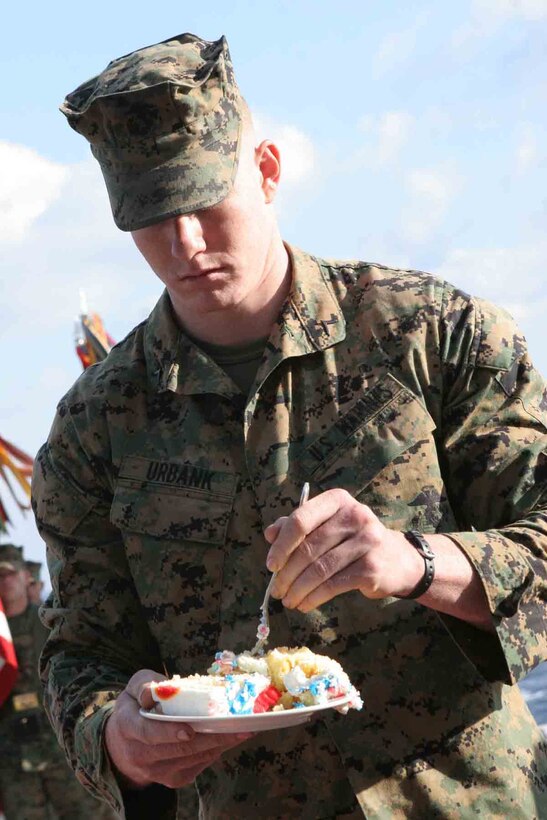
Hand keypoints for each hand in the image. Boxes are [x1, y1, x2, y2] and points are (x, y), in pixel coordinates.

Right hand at [104, 670, 252, 789]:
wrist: (123, 744)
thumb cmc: (134, 707)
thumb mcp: (132, 689)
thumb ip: (145, 684)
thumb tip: (161, 689)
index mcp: (128, 727)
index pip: (148, 733)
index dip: (168, 733)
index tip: (189, 730)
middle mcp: (140, 754)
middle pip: (178, 749)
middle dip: (210, 738)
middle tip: (238, 727)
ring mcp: (157, 771)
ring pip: (192, 759)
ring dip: (219, 745)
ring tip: (243, 730)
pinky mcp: (172, 779)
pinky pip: (197, 766)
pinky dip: (215, 752)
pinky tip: (229, 739)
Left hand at [264, 488, 423, 610]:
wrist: (397, 559)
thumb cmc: (352, 540)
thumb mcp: (328, 525)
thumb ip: (298, 526)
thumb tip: (270, 534)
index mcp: (338, 500)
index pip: (301, 519)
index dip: (282, 544)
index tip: (270, 565)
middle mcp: (355, 515)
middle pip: (309, 548)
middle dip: (287, 573)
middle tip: (276, 590)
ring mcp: (367, 541)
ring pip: (320, 569)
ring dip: (298, 589)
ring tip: (288, 601)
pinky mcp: (372, 567)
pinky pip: (333, 585)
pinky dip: (314, 597)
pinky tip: (304, 604)